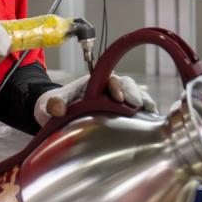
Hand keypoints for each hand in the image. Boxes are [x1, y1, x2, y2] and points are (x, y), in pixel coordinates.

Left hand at [34, 73, 157, 125]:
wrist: (57, 116)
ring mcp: (116, 102)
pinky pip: (137, 112)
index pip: (109, 79)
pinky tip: (151, 122)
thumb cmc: (56, 105)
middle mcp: (108, 89)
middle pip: (127, 85)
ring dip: (144, 103)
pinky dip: (146, 114)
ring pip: (136, 97)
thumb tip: (57, 108)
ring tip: (150, 112)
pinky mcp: (121, 115)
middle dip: (134, 93)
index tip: (119, 98)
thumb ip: (52, 103)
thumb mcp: (49, 103)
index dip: (116, 86)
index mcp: (94, 82)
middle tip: (136, 105)